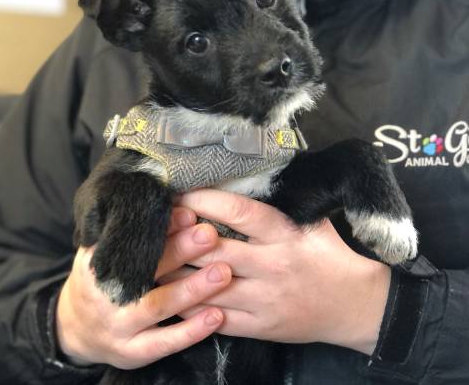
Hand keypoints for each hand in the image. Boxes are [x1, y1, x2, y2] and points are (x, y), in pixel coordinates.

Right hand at [56, 207, 231, 368]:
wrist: (75, 328)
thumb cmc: (99, 279)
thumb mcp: (97, 250)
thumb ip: (120, 229)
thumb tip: (152, 195)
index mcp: (99, 262)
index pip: (133, 241)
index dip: (161, 227)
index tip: (188, 212)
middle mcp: (107, 294)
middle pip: (146, 270)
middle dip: (180, 250)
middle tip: (210, 234)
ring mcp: (119, 325)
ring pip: (158, 306)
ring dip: (192, 289)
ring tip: (223, 273)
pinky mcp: (133, 352)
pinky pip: (165, 342)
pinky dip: (191, 330)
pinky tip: (217, 316)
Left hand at [161, 190, 390, 354]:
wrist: (354, 306)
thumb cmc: (329, 255)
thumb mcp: (313, 221)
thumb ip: (281, 203)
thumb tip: (246, 178)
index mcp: (284, 234)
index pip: (238, 212)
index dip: (204, 200)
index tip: (180, 193)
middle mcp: (271, 265)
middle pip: (213, 250)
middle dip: (180, 237)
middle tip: (154, 226)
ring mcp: (264, 299)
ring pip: (208, 286)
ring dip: (175, 273)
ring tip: (150, 260)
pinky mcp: (260, 327)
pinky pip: (216, 317)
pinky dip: (190, 307)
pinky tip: (170, 296)